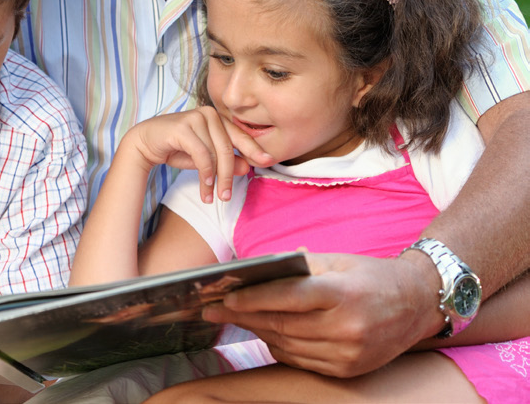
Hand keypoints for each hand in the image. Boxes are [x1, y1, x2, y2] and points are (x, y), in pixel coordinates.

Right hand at [128, 107, 272, 202]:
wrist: (144, 142)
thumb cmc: (175, 147)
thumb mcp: (204, 158)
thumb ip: (225, 160)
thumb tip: (248, 168)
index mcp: (216, 118)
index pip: (240, 136)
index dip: (254, 150)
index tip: (268, 162)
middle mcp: (208, 113)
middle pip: (228, 148)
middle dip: (229, 175)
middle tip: (227, 196)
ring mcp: (195, 117)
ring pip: (215, 153)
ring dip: (215, 179)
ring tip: (212, 196)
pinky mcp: (182, 127)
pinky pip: (201, 154)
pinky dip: (205, 173)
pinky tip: (205, 187)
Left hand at [201, 252, 444, 376]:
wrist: (416, 304)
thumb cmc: (370, 276)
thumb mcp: (336, 261)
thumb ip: (296, 268)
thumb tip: (252, 274)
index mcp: (343, 293)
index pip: (288, 297)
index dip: (253, 298)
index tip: (224, 296)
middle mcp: (347, 327)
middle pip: (282, 323)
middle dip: (242, 316)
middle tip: (214, 309)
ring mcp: (348, 353)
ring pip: (287, 344)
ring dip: (256, 331)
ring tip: (234, 318)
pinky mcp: (347, 370)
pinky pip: (300, 361)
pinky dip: (278, 346)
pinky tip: (265, 332)